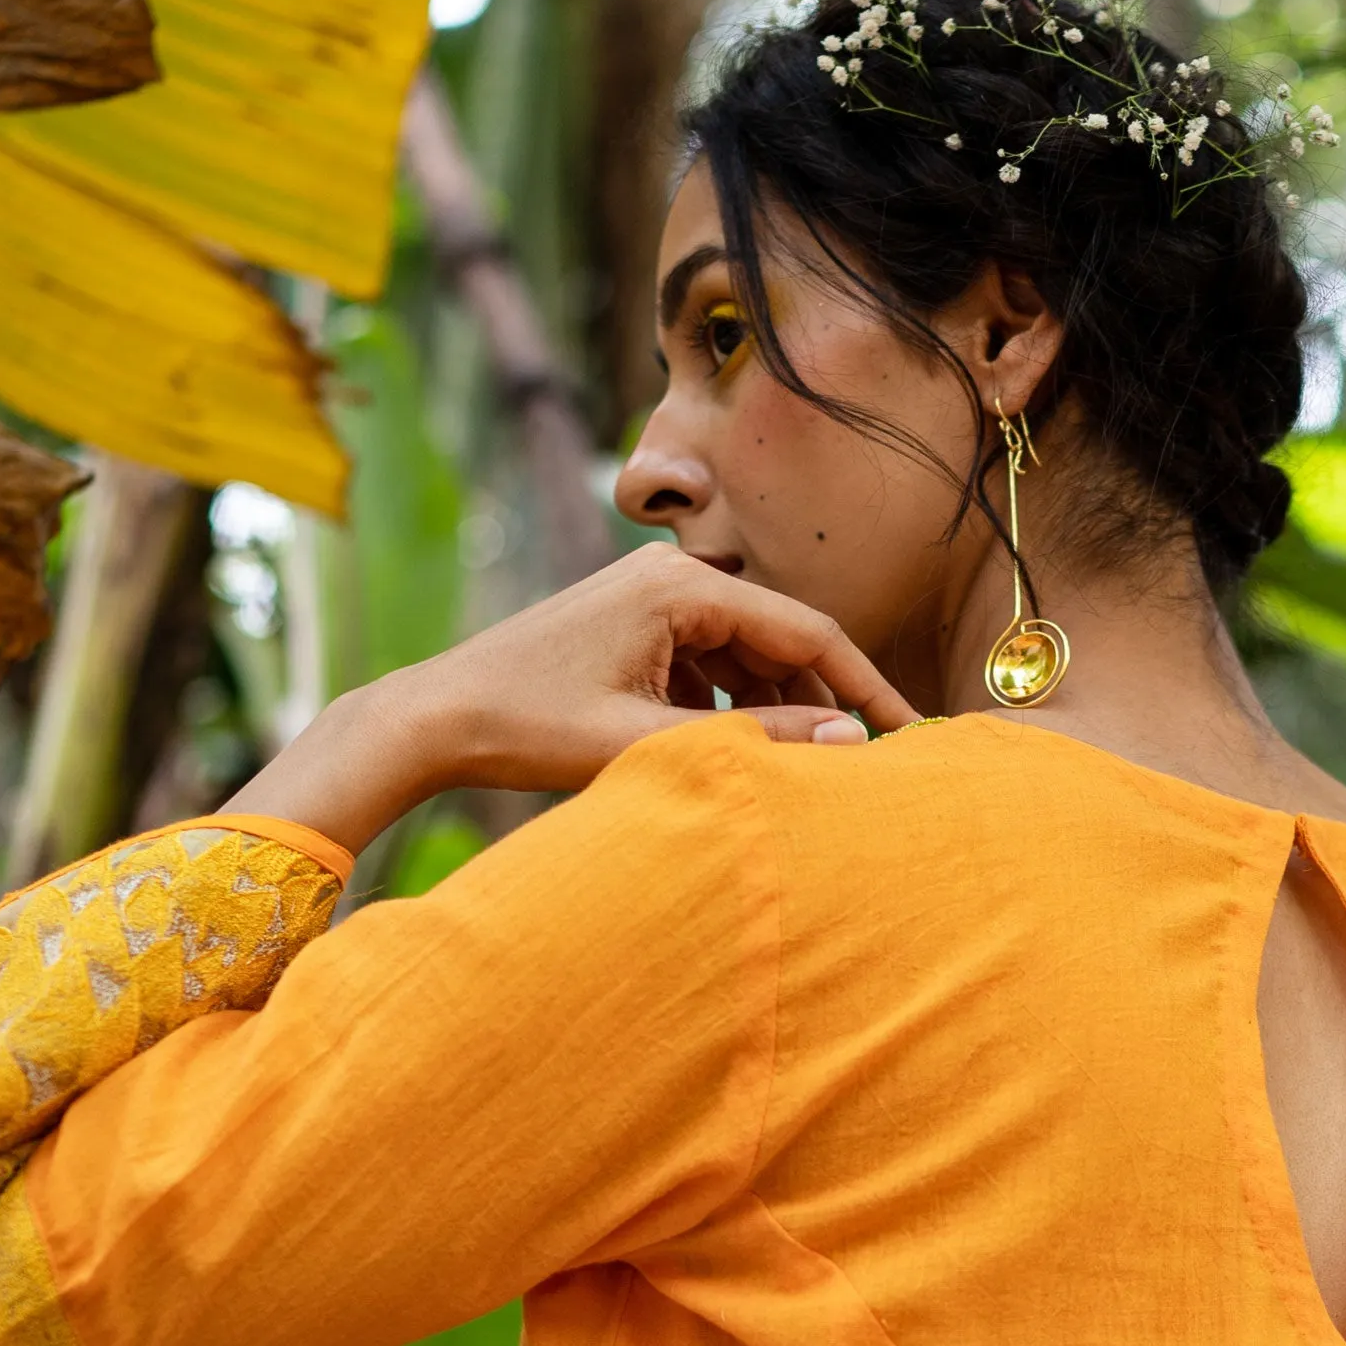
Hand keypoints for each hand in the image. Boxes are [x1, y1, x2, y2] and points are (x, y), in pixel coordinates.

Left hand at [220, 549, 914, 854]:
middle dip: (823, 700)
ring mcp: (649, 597)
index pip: (807, 632)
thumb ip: (755, 740)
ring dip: (769, 709)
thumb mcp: (648, 743)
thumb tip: (849, 741)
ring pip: (744, 656)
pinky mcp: (631, 624)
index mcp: (682, 588)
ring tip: (795, 769)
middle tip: (869, 759)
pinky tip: (721, 752)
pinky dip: (724, 707)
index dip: (865, 685)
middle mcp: (673, 576)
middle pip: (780, 640)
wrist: (435, 718)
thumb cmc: (528, 725)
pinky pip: (704, 663)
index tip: (909, 731)